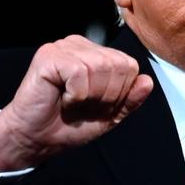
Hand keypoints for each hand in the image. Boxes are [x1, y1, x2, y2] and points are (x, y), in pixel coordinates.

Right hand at [0, 35, 152, 172]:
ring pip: (100, 68)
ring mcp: (63, 47)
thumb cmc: (68, 125)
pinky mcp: (49, 55)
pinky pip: (79, 72)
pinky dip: (75, 94)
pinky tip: (63, 98)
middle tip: (84, 106)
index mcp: (96, 55)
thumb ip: (130, 100)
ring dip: (90, 96)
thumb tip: (148, 81)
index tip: (98, 106)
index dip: (119, 93)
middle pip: (117, 66)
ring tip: (73, 103)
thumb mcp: (109, 116)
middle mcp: (80, 45)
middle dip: (106, 96)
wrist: (37, 139)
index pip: (129, 66)